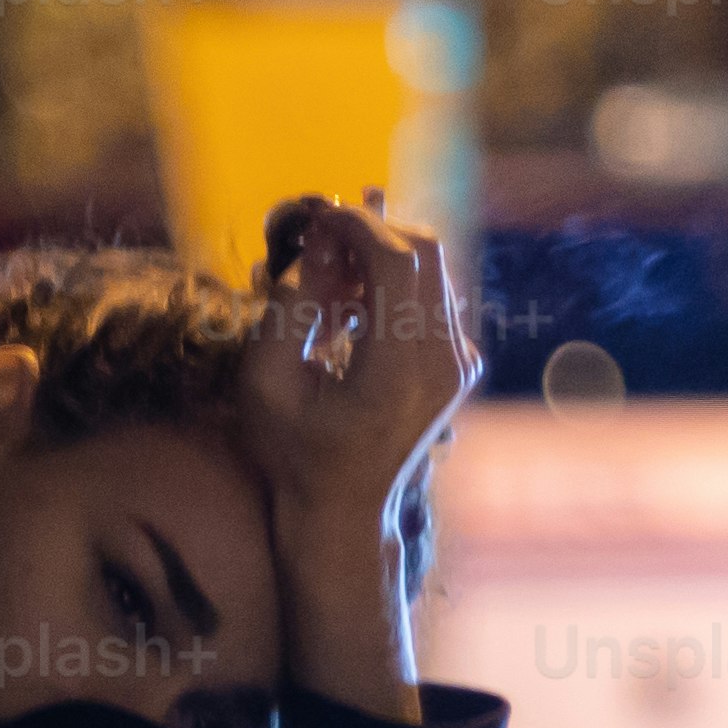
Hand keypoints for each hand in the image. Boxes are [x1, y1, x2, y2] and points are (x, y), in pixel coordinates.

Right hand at [247, 195, 483, 531]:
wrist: (345, 510)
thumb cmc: (295, 452)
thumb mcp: (267, 383)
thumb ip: (290, 308)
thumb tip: (319, 243)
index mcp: (397, 370)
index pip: (396, 262)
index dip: (356, 226)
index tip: (316, 217)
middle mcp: (443, 361)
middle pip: (424, 251)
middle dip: (372, 230)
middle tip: (322, 240)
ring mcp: (459, 362)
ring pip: (433, 268)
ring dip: (383, 255)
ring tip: (332, 278)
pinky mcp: (460, 363)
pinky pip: (435, 296)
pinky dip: (396, 283)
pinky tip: (354, 308)